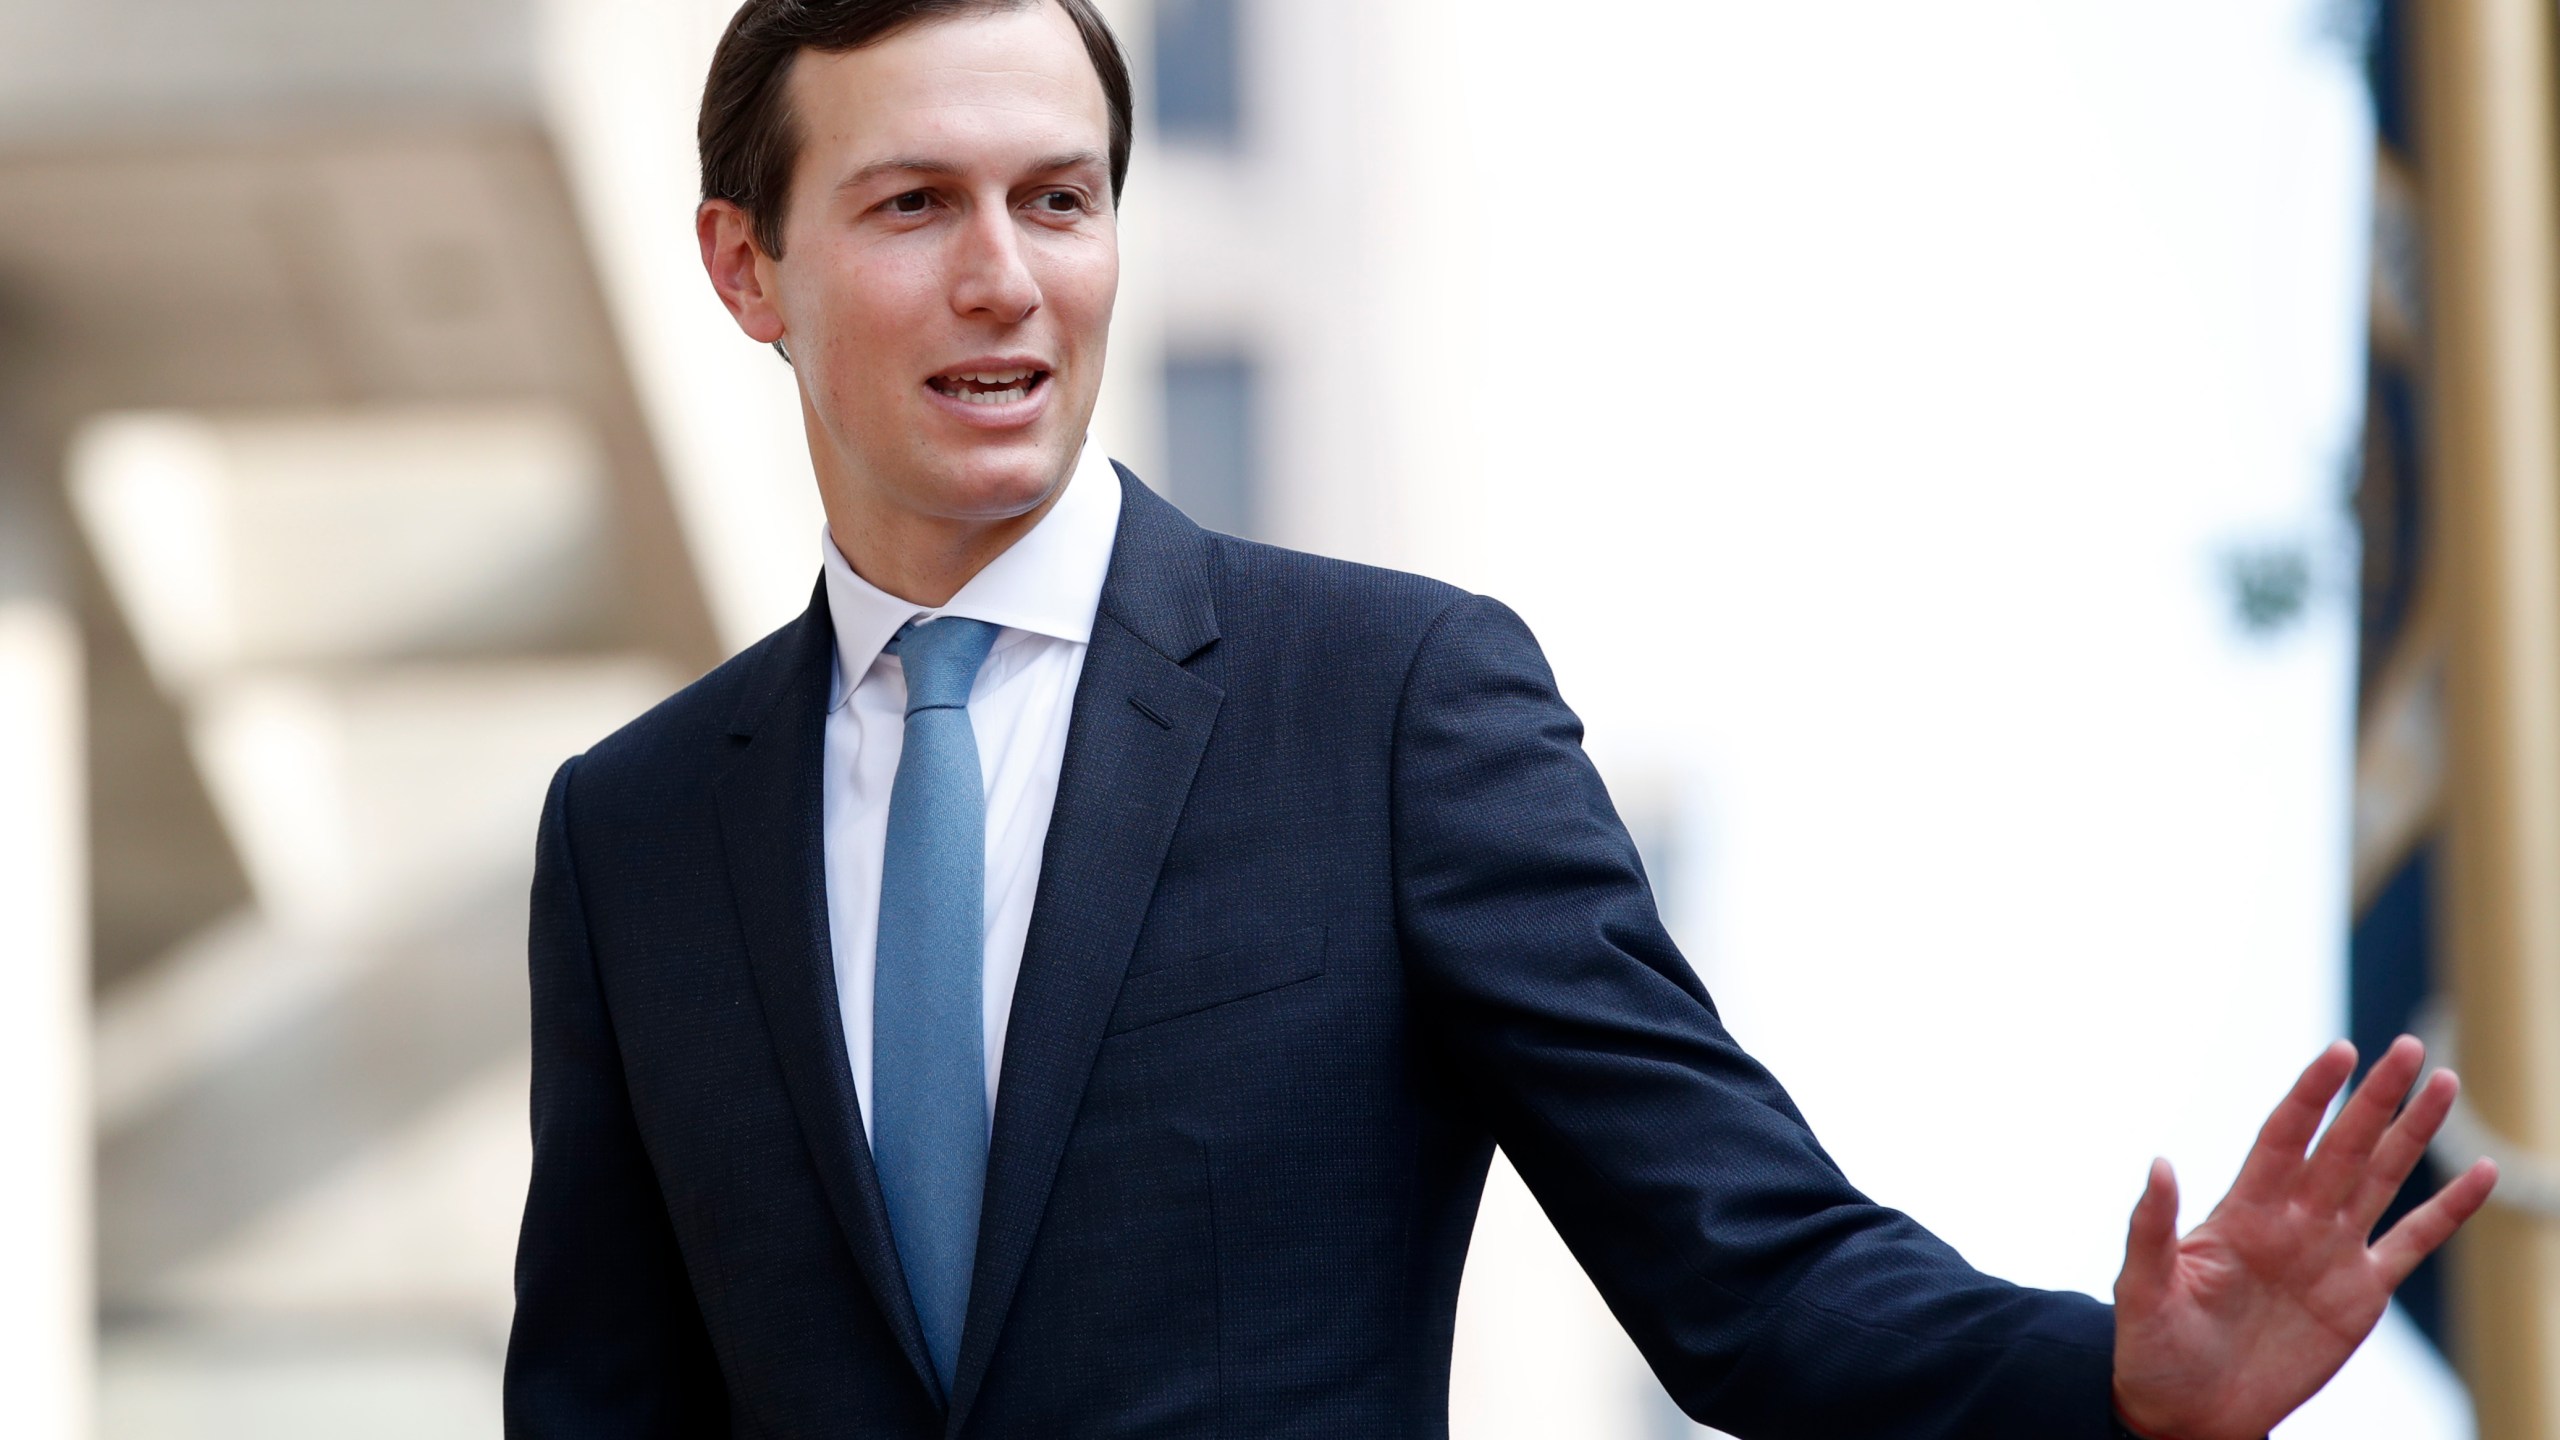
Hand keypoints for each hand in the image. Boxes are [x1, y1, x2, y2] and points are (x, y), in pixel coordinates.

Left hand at [2109, 1036, 2498, 1439]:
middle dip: (2374, 1098)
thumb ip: (2150, 1228)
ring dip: (2412, 1133)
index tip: (2339, 1052)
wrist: (2187, 1410)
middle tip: (2406, 1047)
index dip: (2311, 1095)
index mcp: (2242, 1211)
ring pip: (2380, 1178)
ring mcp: (2330, 1253)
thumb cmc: (2153, 1348)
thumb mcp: (2141, 1288)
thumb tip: (2158, 1163)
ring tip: (2443, 1081)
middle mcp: (2292, 1220)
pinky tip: (2481, 1175)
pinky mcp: (2360, 1295)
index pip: (2283, 1137)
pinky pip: (2413, 1242)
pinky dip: (2448, 1211)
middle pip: (2342, 1145)